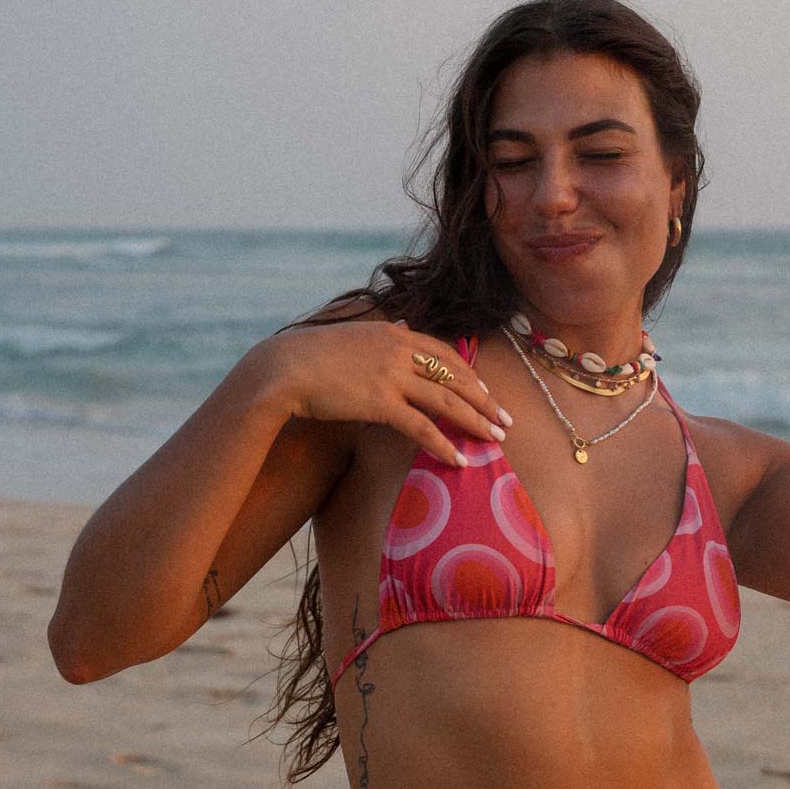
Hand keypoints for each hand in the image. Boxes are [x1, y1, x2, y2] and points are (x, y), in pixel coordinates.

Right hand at [259, 317, 511, 469]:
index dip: (470, 374)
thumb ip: (382, 339)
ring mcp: (392, 376)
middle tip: (506, 420)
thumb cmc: (312, 356)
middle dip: (485, 400)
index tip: (486, 391)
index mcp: (395, 333)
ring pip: (447, 401)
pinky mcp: (380, 402)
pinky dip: (443, 444)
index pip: (445, 353)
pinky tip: (458, 459)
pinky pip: (421, 426)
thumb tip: (401, 329)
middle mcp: (400, 350)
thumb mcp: (354, 337)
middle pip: (455, 376)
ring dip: (476, 422)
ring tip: (496, 439)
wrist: (283, 367)